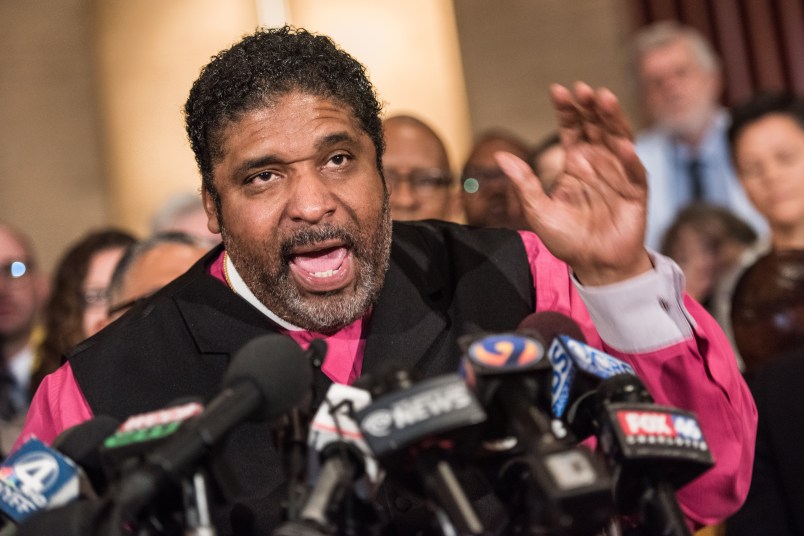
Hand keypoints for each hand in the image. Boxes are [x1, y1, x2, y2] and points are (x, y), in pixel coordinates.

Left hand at [496, 82, 651, 285]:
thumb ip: (524, 183)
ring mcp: (619, 173)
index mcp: (575, 162)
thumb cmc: (567, 239)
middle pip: (596, 126)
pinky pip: (633, 171)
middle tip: (584, 89)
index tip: (558, 90)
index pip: (572, 128)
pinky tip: (622, 145)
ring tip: (605, 99)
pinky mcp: (635, 191)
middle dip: (590, 107)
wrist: (594, 266)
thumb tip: (500, 156)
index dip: (567, 109)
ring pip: (618, 139)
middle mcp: (598, 162)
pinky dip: (629, 158)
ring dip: (612, 120)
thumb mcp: (538, 211)